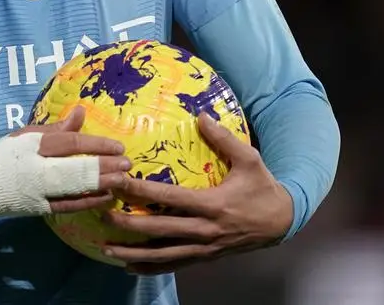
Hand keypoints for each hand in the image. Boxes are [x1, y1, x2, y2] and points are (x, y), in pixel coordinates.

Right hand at [15, 105, 133, 213]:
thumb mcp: (26, 135)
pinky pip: (68, 206)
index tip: (118, 146)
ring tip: (123, 180)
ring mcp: (38, 192)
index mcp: (33, 145)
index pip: (70, 143)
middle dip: (104, 167)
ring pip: (75, 189)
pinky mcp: (39, 209)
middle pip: (75, 168)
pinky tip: (107, 197)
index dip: (96, 144)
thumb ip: (56, 127)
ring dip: (102, 185)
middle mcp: (36, 169)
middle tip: (127, 164)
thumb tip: (81, 111)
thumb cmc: (5, 155)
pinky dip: (88, 201)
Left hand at [101, 114, 293, 273]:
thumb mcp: (250, 159)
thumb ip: (224, 138)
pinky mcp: (205, 258)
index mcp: (213, 204)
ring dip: (133, 253)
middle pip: (159, 230)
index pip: (169, 198)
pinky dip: (151, 268)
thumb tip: (201, 115)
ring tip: (106, 249)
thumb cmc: (263, 188)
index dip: (140, 191)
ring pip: (163, 254)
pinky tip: (130, 267)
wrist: (282, 222)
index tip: (117, 182)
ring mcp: (204, 248)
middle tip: (101, 214)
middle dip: (128, 224)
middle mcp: (205, 230)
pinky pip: (174, 265)